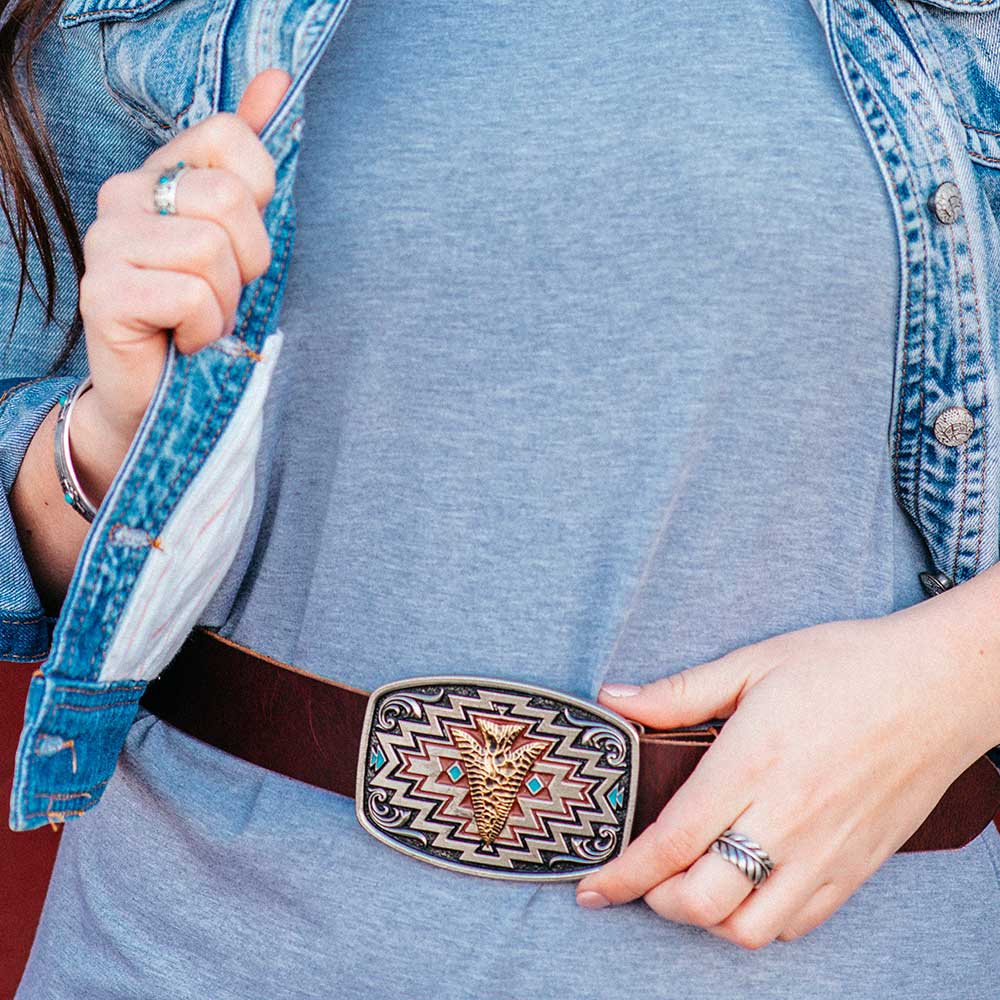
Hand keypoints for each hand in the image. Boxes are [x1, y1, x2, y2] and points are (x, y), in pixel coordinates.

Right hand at [71, 68, 290, 502]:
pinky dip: (205, 330)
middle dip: (248, 262)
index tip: (240, 243)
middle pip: (229, 199)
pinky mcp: (103, 292)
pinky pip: (191, 296)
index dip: (260, 197)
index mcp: (161, 171)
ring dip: (226, 301)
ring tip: (201, 318)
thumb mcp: (239, 236)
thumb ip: (252, 160)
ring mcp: (106, 241)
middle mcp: (124, 193)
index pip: (231, 137)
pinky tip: (183, 340)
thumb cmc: (205, 312)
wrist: (160, 391)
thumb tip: (278, 80)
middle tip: (221, 293)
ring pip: (212, 250)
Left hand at [575, 581, 999, 948]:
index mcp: (752, 763)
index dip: (624, 873)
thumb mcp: (754, 662)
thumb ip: (680, 691)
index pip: (672, 841)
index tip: (592, 889)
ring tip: (692, 885)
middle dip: (657, 900)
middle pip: (704, 901)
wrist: (938, 685)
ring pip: (752, 928)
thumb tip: (615, 698)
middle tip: (644, 877)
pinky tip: (746, 888)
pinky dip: (761, 921)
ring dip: (708, 918)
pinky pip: (801, 923)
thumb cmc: (844, 665)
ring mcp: (827, 851)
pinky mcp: (858, 866)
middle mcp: (787, 819)